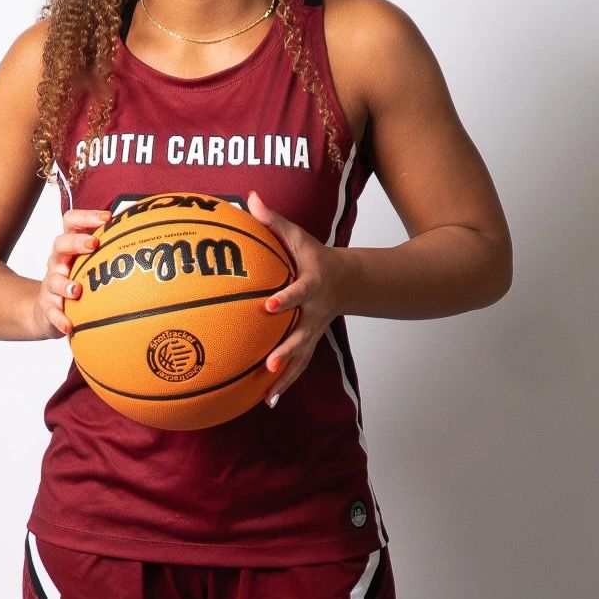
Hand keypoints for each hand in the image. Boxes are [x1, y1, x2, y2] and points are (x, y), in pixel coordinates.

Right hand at [30, 208, 110, 339]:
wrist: (47, 310)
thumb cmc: (76, 279)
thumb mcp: (89, 263)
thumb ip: (110, 251)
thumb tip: (148, 238)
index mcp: (70, 246)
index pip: (71, 222)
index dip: (86, 216)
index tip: (108, 217)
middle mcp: (58, 261)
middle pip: (60, 243)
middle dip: (76, 242)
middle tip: (93, 244)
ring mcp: (51, 283)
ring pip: (53, 279)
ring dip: (66, 284)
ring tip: (78, 290)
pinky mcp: (48, 305)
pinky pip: (51, 311)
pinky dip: (59, 319)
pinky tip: (69, 326)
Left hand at [247, 190, 345, 406]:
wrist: (348, 281)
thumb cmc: (315, 257)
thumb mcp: (298, 236)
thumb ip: (273, 220)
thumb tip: (249, 197)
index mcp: (312, 285)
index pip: (299, 292)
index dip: (286, 299)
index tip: (268, 306)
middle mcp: (315, 312)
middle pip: (303, 334)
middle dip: (288, 349)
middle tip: (270, 363)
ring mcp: (314, 331)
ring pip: (302, 357)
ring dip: (287, 376)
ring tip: (268, 395)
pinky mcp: (310, 343)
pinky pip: (298, 366)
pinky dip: (284, 383)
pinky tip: (266, 401)